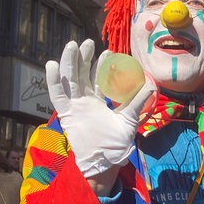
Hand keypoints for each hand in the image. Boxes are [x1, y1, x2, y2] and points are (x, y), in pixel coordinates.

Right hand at [46, 40, 155, 189]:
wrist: (106, 160)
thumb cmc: (116, 143)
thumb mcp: (129, 118)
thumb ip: (137, 101)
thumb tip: (151, 84)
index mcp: (98, 101)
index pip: (98, 78)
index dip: (101, 65)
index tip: (108, 52)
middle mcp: (84, 101)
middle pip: (81, 74)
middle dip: (84, 58)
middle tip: (88, 42)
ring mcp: (74, 106)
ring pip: (69, 80)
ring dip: (70, 63)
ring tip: (72, 46)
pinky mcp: (66, 113)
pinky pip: (57, 95)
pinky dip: (53, 80)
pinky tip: (51, 64)